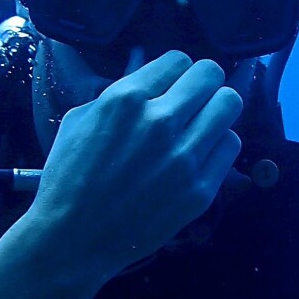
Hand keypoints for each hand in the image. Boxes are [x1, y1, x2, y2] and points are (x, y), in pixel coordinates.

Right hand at [26, 52, 243, 279]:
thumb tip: (150, 83)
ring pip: (229, 104)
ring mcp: (184, 158)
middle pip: (211, 74)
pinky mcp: (200, 190)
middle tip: (191, 99)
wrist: (73, 240)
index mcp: (125, 100)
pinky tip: (199, 154)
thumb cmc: (68, 178)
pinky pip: (230, 145)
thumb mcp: (78, 121)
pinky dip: (217, 144)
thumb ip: (118, 96)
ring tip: (200, 124)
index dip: (174, 71)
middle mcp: (160, 122)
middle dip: (201, 83)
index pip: (178, 59)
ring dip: (215, 109)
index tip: (169, 85)